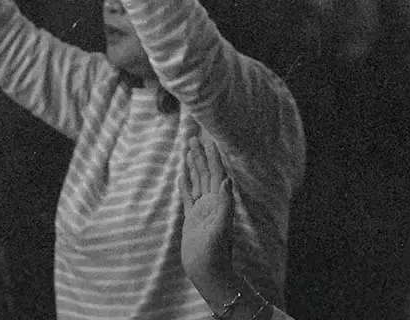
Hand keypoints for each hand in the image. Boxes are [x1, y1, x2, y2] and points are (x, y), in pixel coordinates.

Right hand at [179, 132, 237, 299]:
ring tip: (187, 150)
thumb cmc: (215, 253)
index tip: (209, 139)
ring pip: (197, 181)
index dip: (213, 156)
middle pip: (205, 173)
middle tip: (192, 137)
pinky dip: (185, 184)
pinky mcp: (192, 219)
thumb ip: (225, 205)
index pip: (216, 173)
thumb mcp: (221, 228)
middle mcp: (212, 202)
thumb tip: (227, 180)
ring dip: (193, 165)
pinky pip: (188, 196)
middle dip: (200, 155)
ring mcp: (202, 210)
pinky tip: (182, 175)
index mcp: (219, 201)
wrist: (208, 272)